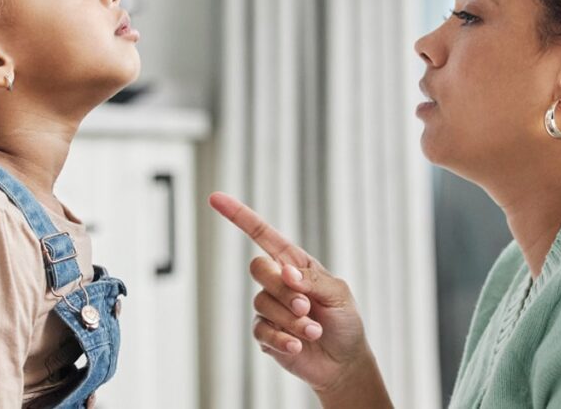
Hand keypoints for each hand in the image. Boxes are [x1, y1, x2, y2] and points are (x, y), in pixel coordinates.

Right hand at [209, 192, 390, 405]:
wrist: (343, 361)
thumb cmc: (345, 321)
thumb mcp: (339, 293)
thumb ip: (312, 280)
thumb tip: (285, 273)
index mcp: (294, 263)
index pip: (263, 234)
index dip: (239, 216)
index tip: (216, 198)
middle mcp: (277, 282)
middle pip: (258, 268)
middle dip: (283, 289)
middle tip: (306, 307)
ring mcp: (269, 308)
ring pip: (261, 302)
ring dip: (291, 320)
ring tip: (313, 331)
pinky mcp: (265, 334)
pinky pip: (261, 330)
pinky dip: (282, 339)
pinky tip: (298, 346)